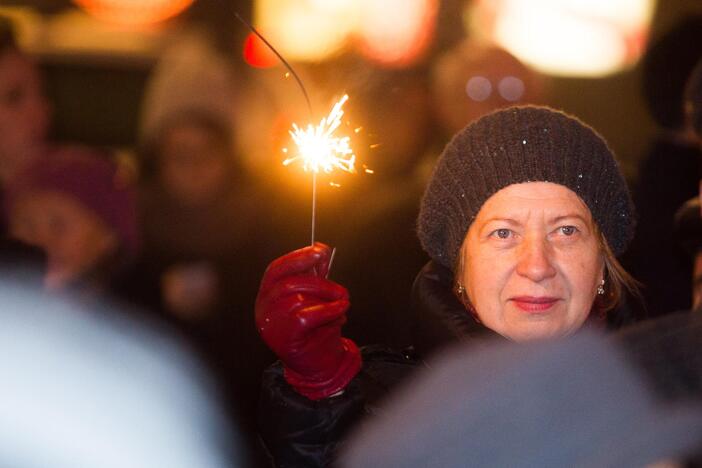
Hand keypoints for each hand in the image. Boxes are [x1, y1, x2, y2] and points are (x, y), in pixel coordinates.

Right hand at [256, 243, 360, 399]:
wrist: (317, 368)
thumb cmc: (315, 331)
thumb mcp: (315, 299)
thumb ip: (315, 276)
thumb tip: (321, 249)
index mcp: (267, 295)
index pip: (276, 270)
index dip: (298, 257)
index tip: (320, 250)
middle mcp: (263, 309)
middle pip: (289, 282)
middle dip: (320, 282)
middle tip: (341, 289)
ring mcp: (271, 325)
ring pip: (298, 298)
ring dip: (327, 297)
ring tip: (342, 303)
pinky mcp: (285, 338)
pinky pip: (306, 316)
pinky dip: (328, 311)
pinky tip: (341, 313)